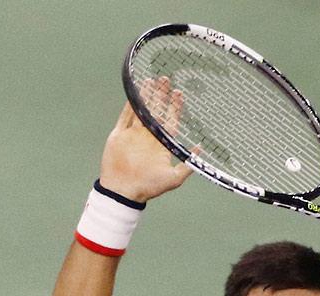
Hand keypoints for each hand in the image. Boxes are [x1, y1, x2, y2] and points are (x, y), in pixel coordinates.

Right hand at [99, 77, 192, 202]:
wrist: (123, 192)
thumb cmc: (149, 187)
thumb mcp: (174, 178)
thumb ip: (188, 164)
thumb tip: (201, 149)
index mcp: (161, 145)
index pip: (170, 121)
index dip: (175, 108)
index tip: (179, 94)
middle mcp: (148, 138)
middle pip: (156, 112)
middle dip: (161, 96)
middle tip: (166, 79)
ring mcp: (133, 135)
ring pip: (141, 110)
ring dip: (146, 96)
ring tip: (151, 80)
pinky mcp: (119, 135)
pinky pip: (125, 116)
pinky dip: (130, 104)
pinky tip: (135, 92)